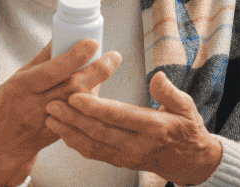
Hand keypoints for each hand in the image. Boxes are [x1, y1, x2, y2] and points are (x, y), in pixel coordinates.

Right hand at [0, 40, 121, 185]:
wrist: (0, 144)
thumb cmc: (7, 105)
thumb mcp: (16, 78)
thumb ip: (41, 60)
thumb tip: (60, 36)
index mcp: (22, 87)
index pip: (52, 71)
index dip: (73, 57)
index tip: (92, 43)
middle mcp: (36, 106)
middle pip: (73, 88)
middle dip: (97, 71)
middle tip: (113, 56)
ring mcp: (50, 122)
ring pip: (81, 103)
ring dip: (98, 84)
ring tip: (107, 65)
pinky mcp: (61, 134)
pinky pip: (81, 116)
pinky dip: (92, 100)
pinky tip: (97, 87)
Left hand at [44, 71, 223, 185]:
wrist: (189, 161)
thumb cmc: (187, 129)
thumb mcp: (187, 107)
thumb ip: (169, 92)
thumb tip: (157, 76)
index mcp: (155, 128)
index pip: (120, 116)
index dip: (96, 108)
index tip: (76, 96)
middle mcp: (138, 145)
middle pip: (100, 132)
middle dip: (73, 118)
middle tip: (53, 103)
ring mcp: (127, 156)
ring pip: (93, 145)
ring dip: (69, 132)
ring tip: (50, 117)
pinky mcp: (120, 161)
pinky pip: (95, 154)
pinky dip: (76, 143)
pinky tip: (63, 131)